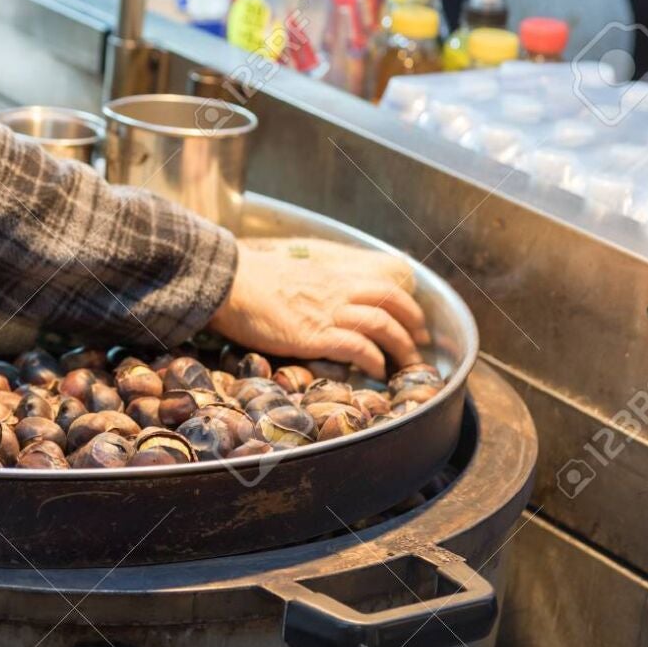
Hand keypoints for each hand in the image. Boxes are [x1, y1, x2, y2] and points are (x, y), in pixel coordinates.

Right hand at [208, 238, 429, 379]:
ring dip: (402, 347)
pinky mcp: (314, 335)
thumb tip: (320, 299)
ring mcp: (328, 312)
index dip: (407, 303)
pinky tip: (376, 373)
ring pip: (383, 325)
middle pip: (393, 302)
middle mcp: (338, 291)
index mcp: (333, 275)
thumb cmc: (250, 281)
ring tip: (405, 365)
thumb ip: (315, 285)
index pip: (384, 283)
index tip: (414, 322)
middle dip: (414, 327)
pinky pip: (358, 348)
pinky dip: (374, 361)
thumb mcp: (293, 274)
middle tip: (419, 346)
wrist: (228, 283)